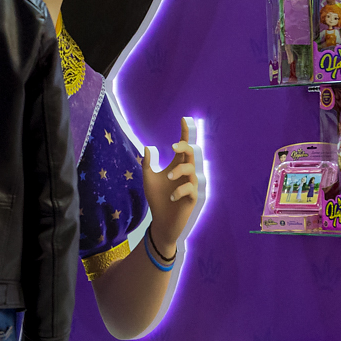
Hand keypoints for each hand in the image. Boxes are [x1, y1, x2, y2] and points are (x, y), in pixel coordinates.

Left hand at [142, 116, 205, 252]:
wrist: (160, 221)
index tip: (183, 119)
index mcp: (176, 166)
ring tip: (168, 177)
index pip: (182, 147)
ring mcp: (190, 185)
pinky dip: (181, 190)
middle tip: (174, 147)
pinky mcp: (192, 198)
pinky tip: (172, 196)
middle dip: (185, 147)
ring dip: (180, 171)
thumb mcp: (148, 179)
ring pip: (192, 170)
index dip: (184, 133)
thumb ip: (148, 164)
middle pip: (192, 153)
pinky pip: (191, 189)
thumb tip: (147, 147)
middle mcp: (185, 173)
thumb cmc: (156, 199)